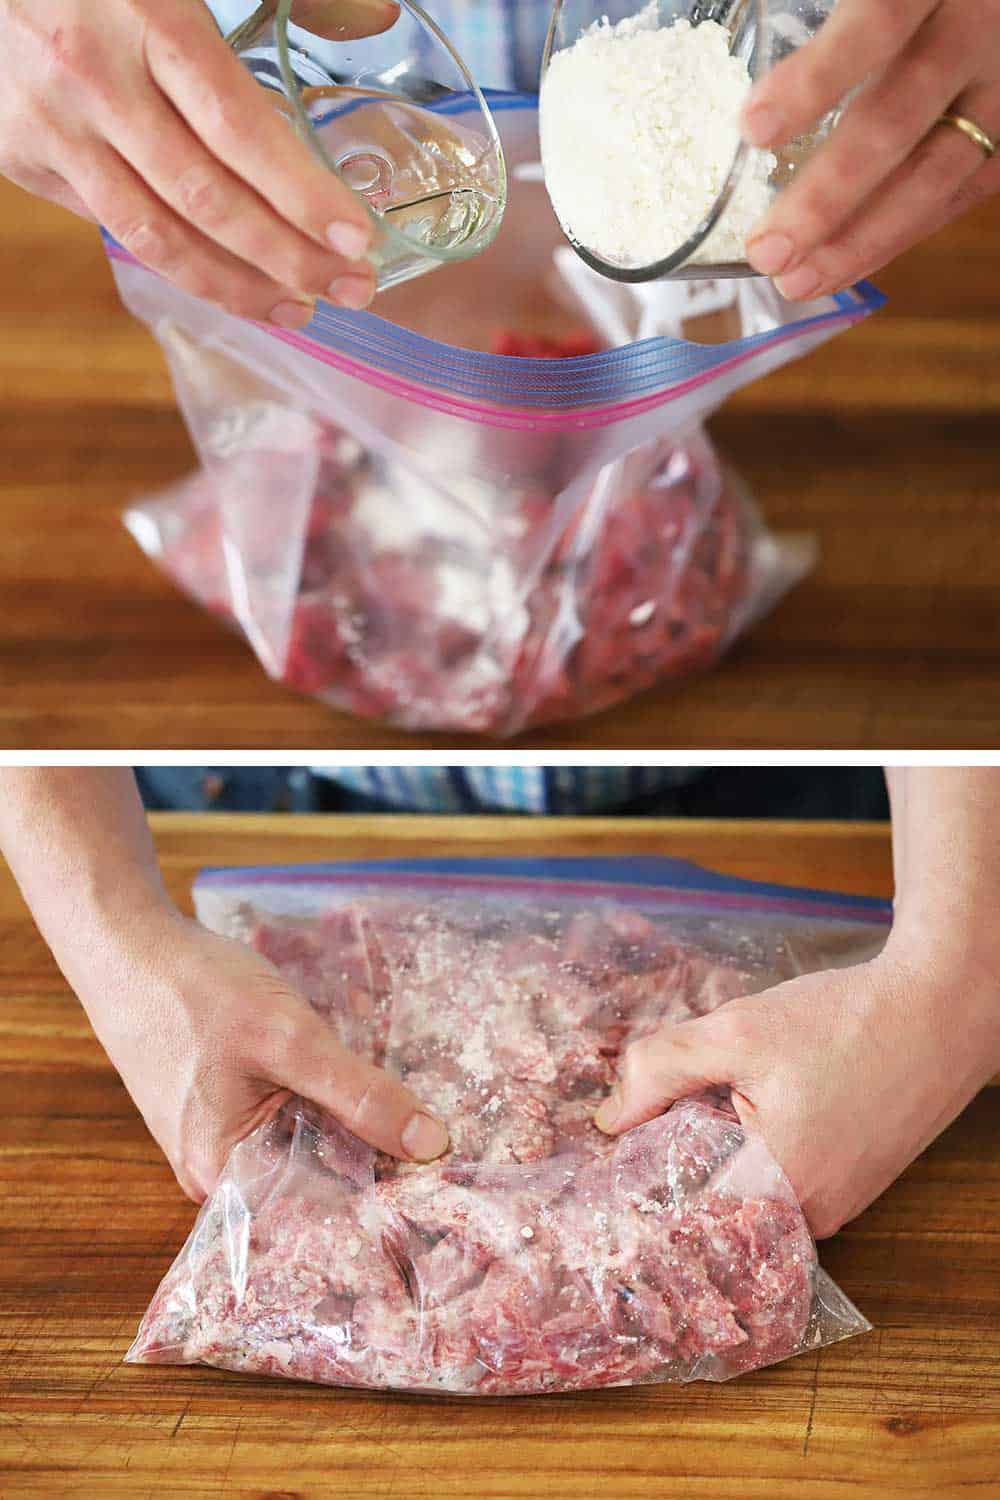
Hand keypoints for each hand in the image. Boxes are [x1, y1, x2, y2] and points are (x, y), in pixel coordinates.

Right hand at [0, 0, 400, 321]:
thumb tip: (382, 15)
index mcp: (147, 14)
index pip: (237, 128)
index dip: (300, 194)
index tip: (356, 237)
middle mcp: (93, 77)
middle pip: (205, 199)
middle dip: (288, 257)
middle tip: (351, 287)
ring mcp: (51, 125)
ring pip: (156, 237)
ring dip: (236, 287)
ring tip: (297, 309)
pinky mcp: (22, 157)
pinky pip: (113, 228)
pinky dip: (179, 262)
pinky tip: (230, 278)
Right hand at [80, 905, 448, 1202]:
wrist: (130, 949)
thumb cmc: (196, 992)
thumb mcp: (291, 1038)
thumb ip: (360, 1094)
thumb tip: (430, 1144)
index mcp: (225, 1179)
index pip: (321, 1215)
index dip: (384, 1197)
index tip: (445, 1181)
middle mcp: (217, 1177)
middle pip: (315, 1184)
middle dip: (371, 1159)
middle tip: (439, 1141)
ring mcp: (218, 1143)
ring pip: (304, 1149)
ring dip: (347, 1128)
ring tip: (407, 1113)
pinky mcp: (223, 1111)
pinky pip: (285, 1123)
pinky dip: (319, 1104)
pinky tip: (350, 1083)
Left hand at [594, 940, 999, 1237]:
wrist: (939, 1007)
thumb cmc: (844, 1020)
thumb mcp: (738, 1032)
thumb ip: (663, 1071)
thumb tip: (609, 1118)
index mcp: (779, 1191)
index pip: (683, 1212)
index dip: (642, 1179)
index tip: (612, 1154)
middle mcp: (812, 1217)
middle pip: (716, 1197)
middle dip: (685, 1152)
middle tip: (664, 1105)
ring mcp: (837, 1205)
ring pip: (750, 1184)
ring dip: (726, 1142)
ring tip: (722, 1091)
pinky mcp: (850, 1183)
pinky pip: (784, 1173)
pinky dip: (761, 1138)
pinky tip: (762, 1094)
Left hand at [742, 0, 999, 297]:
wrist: (988, 5)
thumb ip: (825, 18)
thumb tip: (747, 89)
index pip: (877, 24)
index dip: (816, 79)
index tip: (752, 128)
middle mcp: (974, 31)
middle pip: (898, 119)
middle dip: (827, 196)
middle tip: (767, 250)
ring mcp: (998, 88)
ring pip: (934, 175)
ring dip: (859, 241)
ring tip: (796, 281)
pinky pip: (953, 197)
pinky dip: (893, 238)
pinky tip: (839, 268)